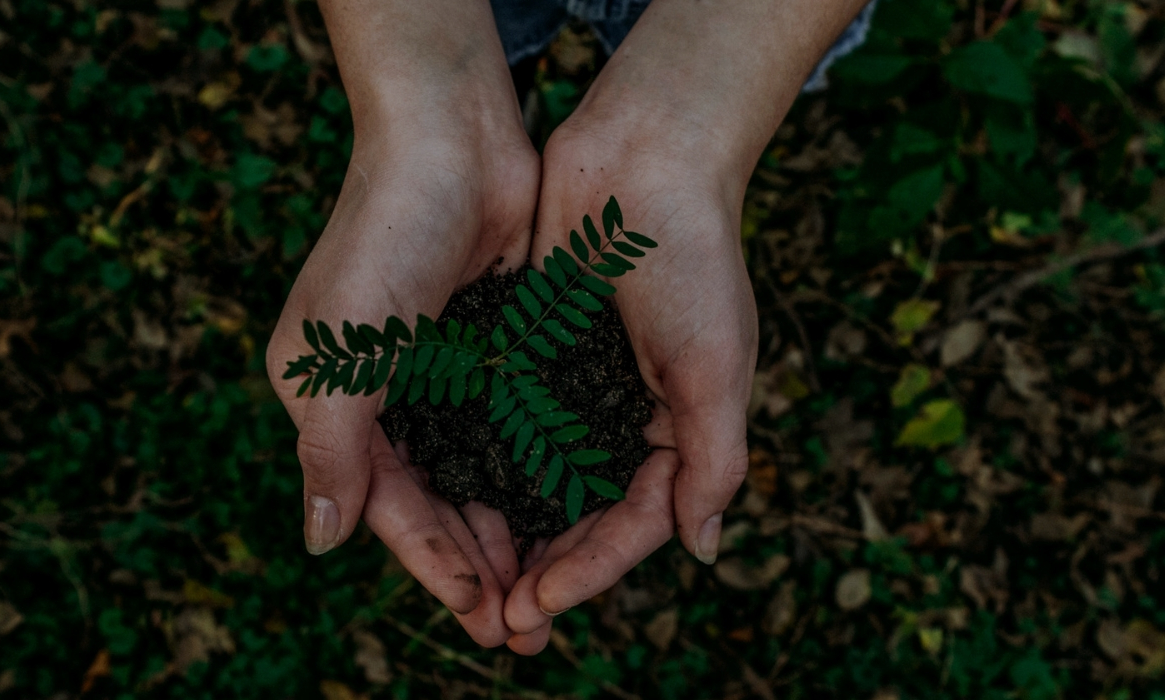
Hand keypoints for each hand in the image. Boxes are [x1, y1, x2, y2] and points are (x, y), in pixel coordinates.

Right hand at [266, 118, 537, 645]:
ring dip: (510, 532)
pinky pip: (513, 429)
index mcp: (333, 401)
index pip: (386, 504)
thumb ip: (331, 450)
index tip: (480, 614)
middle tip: (524, 629)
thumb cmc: (384, 236)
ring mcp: (441, 373)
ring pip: (478, 475)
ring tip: (550, 590)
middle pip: (435, 502)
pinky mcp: (492, 348)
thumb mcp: (342, 351)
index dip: (432, 563)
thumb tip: (320, 543)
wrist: (452, 137)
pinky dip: (535, 473)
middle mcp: (384, 395)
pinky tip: (568, 513)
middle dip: (477, 566)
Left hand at [492, 0, 871, 653]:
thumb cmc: (694, 260)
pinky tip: (447, 499)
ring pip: (536, 481)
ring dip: (508, 532)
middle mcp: (624, 418)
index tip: (541, 602)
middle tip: (500, 620)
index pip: (634, 523)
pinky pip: (503, 423)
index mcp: (677, 429)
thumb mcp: (716, 367)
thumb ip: (713, 461)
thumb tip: (701, 551)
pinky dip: (482, 464)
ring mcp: (574, 388)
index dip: (591, 569)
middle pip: (580, 516)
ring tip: (471, 581)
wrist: (644, 156)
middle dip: (545, 570)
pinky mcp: (530, 353)